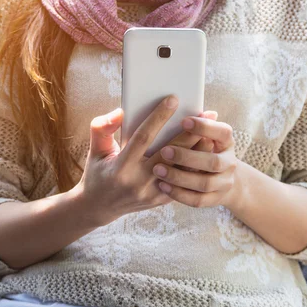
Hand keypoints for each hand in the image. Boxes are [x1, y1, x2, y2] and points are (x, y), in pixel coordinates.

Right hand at [73, 96, 215, 226]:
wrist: (99, 207)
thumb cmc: (98, 172)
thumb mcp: (95, 150)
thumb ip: (101, 128)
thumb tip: (120, 112)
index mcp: (121, 167)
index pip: (143, 137)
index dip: (159, 117)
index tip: (173, 99)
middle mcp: (138, 181)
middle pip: (171, 153)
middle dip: (190, 132)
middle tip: (206, 114)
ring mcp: (151, 193)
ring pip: (182, 169)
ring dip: (198, 150)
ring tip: (211, 132)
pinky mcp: (160, 200)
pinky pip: (182, 181)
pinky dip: (194, 166)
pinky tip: (204, 152)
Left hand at [152, 115, 241, 208]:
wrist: (222, 179)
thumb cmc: (203, 148)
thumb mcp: (204, 134)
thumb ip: (196, 124)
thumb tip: (185, 105)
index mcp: (226, 141)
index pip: (222, 132)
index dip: (204, 127)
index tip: (183, 121)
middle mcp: (230, 162)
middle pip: (212, 162)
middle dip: (187, 156)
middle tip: (164, 151)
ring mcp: (224, 183)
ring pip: (204, 183)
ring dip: (179, 177)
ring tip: (157, 169)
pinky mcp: (215, 200)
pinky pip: (198, 200)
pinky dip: (180, 194)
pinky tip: (162, 185)